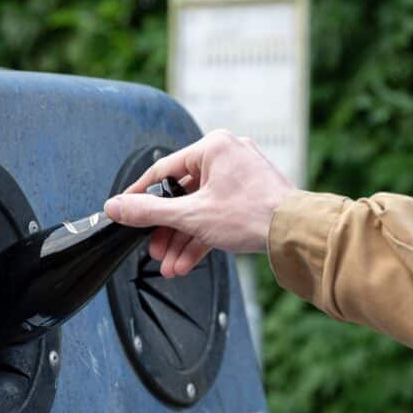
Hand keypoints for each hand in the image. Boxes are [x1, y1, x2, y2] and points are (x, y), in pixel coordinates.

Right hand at [103, 129, 293, 277]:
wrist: (296, 232)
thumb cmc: (253, 214)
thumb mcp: (190, 215)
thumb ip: (148, 213)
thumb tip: (116, 207)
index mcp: (213, 148)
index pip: (163, 171)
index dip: (140, 195)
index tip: (125, 209)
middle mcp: (227, 156)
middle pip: (182, 195)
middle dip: (167, 230)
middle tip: (154, 248)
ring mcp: (241, 177)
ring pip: (200, 209)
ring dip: (183, 239)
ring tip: (170, 264)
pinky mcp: (250, 197)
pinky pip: (217, 215)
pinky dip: (202, 237)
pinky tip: (187, 261)